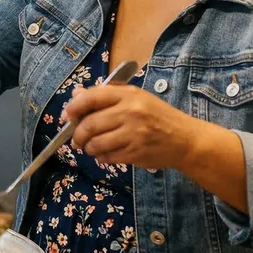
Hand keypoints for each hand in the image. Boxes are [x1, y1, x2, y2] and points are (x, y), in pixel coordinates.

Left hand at [64, 84, 203, 169]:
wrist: (185, 140)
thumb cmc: (158, 117)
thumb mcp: (135, 98)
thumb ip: (105, 96)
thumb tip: (75, 95)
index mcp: (128, 95)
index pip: (92, 98)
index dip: (74, 107)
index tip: (67, 116)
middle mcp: (130, 112)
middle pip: (90, 124)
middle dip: (77, 134)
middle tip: (76, 139)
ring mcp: (133, 133)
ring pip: (96, 143)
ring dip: (88, 148)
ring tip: (91, 148)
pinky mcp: (136, 152)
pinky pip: (108, 157)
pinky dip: (102, 158)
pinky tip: (106, 154)